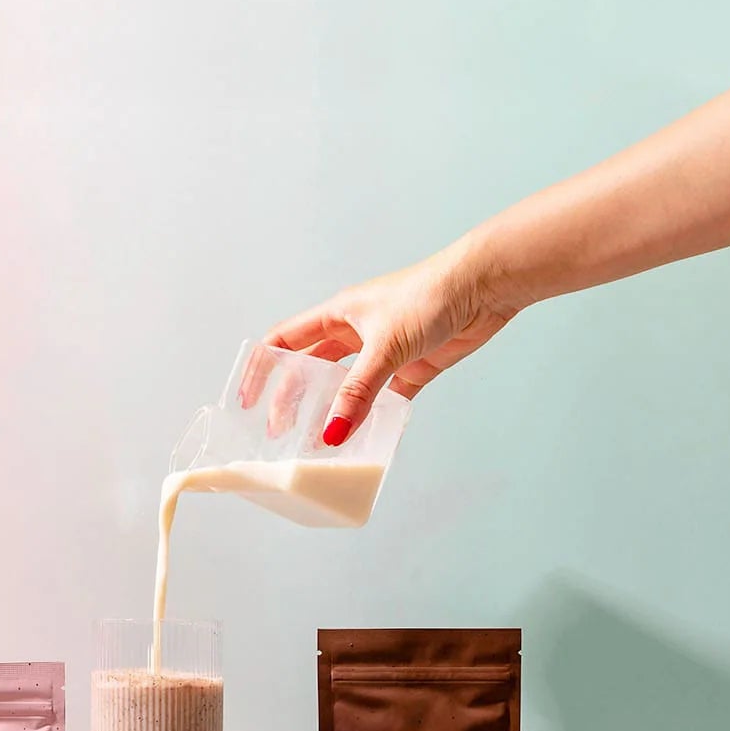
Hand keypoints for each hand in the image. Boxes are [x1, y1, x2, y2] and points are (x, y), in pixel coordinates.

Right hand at [245, 240, 520, 442]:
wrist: (481, 287)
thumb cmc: (428, 295)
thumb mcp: (385, 345)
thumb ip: (358, 391)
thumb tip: (331, 431)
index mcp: (337, 315)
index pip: (286, 341)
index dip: (264, 368)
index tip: (247, 400)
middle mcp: (355, 332)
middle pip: (312, 369)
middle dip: (294, 399)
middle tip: (284, 434)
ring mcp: (384, 350)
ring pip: (348, 386)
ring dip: (335, 411)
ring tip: (321, 443)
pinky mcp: (413, 366)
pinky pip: (386, 398)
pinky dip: (376, 418)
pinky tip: (369, 438)